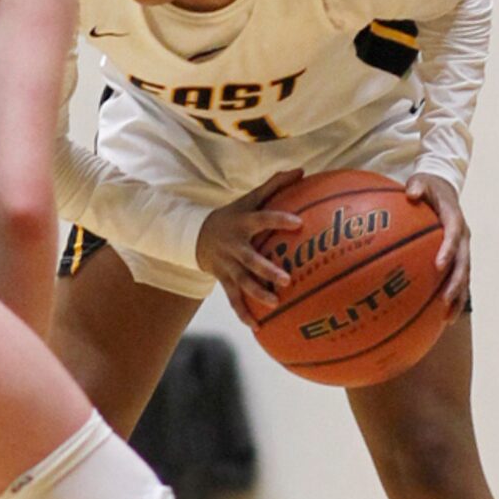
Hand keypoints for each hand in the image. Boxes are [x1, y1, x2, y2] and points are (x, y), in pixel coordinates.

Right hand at [196, 169, 303, 327]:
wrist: (196, 235)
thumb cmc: (233, 215)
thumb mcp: (249, 199)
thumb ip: (275, 186)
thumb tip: (303, 170)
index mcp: (243, 223)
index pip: (262, 219)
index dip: (278, 220)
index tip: (298, 223)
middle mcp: (234, 246)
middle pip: (250, 259)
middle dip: (266, 270)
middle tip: (287, 279)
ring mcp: (227, 265)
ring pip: (241, 282)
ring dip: (256, 294)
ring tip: (275, 303)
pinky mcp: (223, 279)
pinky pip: (233, 298)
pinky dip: (244, 313)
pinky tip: (258, 328)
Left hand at [405, 172, 469, 321]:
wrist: (443, 188)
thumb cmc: (427, 186)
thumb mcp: (421, 180)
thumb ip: (416, 186)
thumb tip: (411, 192)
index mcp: (455, 218)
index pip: (455, 236)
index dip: (449, 250)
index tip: (439, 265)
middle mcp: (463, 237)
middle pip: (464, 263)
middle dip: (456, 282)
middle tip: (444, 299)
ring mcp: (462, 249)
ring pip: (464, 276)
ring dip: (457, 296)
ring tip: (447, 317)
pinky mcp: (457, 257)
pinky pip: (457, 279)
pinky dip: (452, 296)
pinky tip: (440, 315)